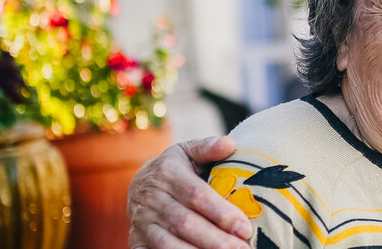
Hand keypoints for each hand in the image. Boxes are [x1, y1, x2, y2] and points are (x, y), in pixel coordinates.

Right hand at [127, 136, 252, 248]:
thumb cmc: (175, 168)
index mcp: (168, 173)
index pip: (197, 196)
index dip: (222, 213)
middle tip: (243, 248)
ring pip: (169, 243)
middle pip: (186, 224)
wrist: (139, 183)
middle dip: (216, 240)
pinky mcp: (136, 239)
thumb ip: (208, 148)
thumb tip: (230, 144)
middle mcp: (151, 198)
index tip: (245, 228)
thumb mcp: (188, 151)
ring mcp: (141, 221)